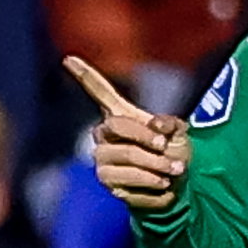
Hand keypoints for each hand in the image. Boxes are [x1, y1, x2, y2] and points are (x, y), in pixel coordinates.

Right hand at [67, 55, 189, 214]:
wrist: (174, 184)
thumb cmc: (172, 151)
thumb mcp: (178, 133)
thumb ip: (170, 123)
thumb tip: (157, 124)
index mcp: (121, 117)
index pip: (101, 93)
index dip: (86, 76)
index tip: (69, 59)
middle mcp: (105, 136)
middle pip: (116, 127)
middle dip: (145, 137)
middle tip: (166, 148)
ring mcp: (103, 160)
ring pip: (125, 157)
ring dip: (155, 166)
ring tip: (175, 172)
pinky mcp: (109, 185)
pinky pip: (131, 183)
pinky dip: (154, 188)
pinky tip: (165, 189)